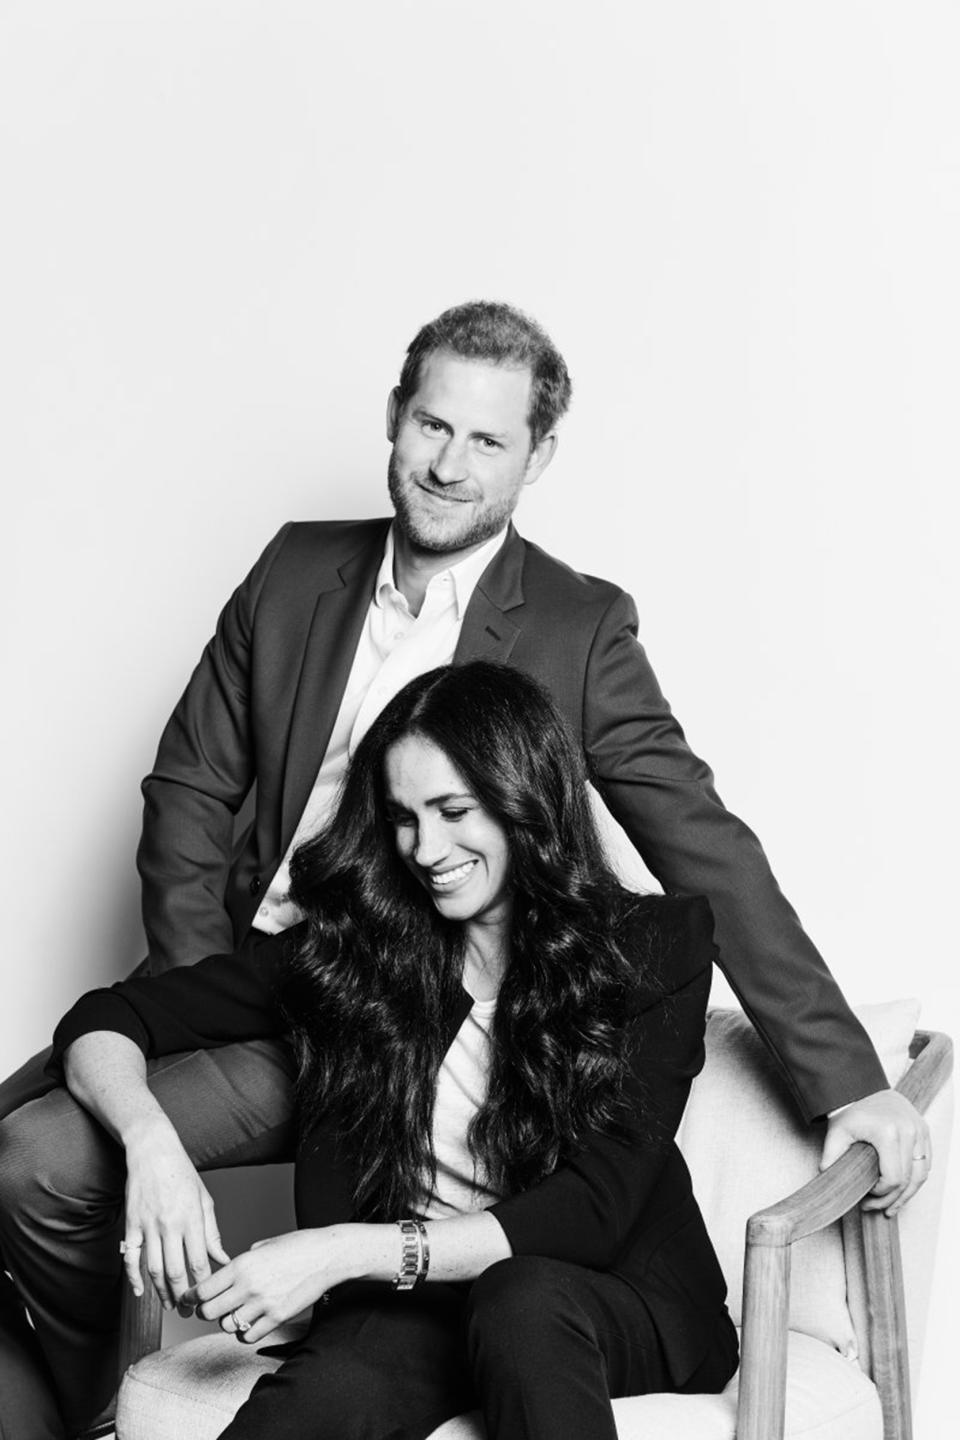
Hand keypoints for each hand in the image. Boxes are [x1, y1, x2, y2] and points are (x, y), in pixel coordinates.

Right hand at [122, 1115, 229, 1310]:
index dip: (203, 1284)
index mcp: (192, 1218)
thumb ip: (212, 1232)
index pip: (199, 1261)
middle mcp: (170, 1224)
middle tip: (187, 1311)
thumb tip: (223, 1258)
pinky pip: (131, 1257)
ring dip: (161, 1292)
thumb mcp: (204, 1199)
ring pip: (153, 1268)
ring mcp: (149, 1225)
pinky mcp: (132, 1224)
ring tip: (169, 1305)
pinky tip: (140, 1291)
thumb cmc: (182, 1174)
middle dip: (182, 1296)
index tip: (206, 1296)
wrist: (153, 1151)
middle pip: (175, 1271)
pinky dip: (134, 1277)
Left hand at [184, 1230, 348, 1343]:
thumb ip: (244, 1260)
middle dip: (205, 1312)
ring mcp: (263, 1303)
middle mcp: (248, 1285)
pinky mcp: (277, 1317)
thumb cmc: (298, 1246)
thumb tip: (231, 1271)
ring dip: (226, 1323)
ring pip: (226, 1326)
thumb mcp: (265, 1245)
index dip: (190, 1297)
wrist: (327, 1255)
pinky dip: (244, 1333)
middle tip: (208, 1309)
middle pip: (208, 1312)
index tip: (188, 1300)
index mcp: (242, 1264)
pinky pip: (248, 1336)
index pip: (203, 1289)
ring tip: (234, 1315)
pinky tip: (250, 1324)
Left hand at [820, 1089, 930, 1214]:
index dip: (881, 1194)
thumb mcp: (837, 1133)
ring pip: (921, 1174)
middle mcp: (909, 1131)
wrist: (863, 1088)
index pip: (893, 1178)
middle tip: (876, 1208)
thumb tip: (827, 1179)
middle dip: (892, 1199)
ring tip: (893, 1207)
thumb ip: (831, 1157)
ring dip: (908, 1194)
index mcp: (888, 1133)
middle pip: (908, 1180)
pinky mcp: (923, 1131)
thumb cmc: (850, 1110)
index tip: (867, 1197)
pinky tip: (904, 1190)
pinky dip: (916, 1179)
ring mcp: (919, 1130)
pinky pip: (925, 1162)